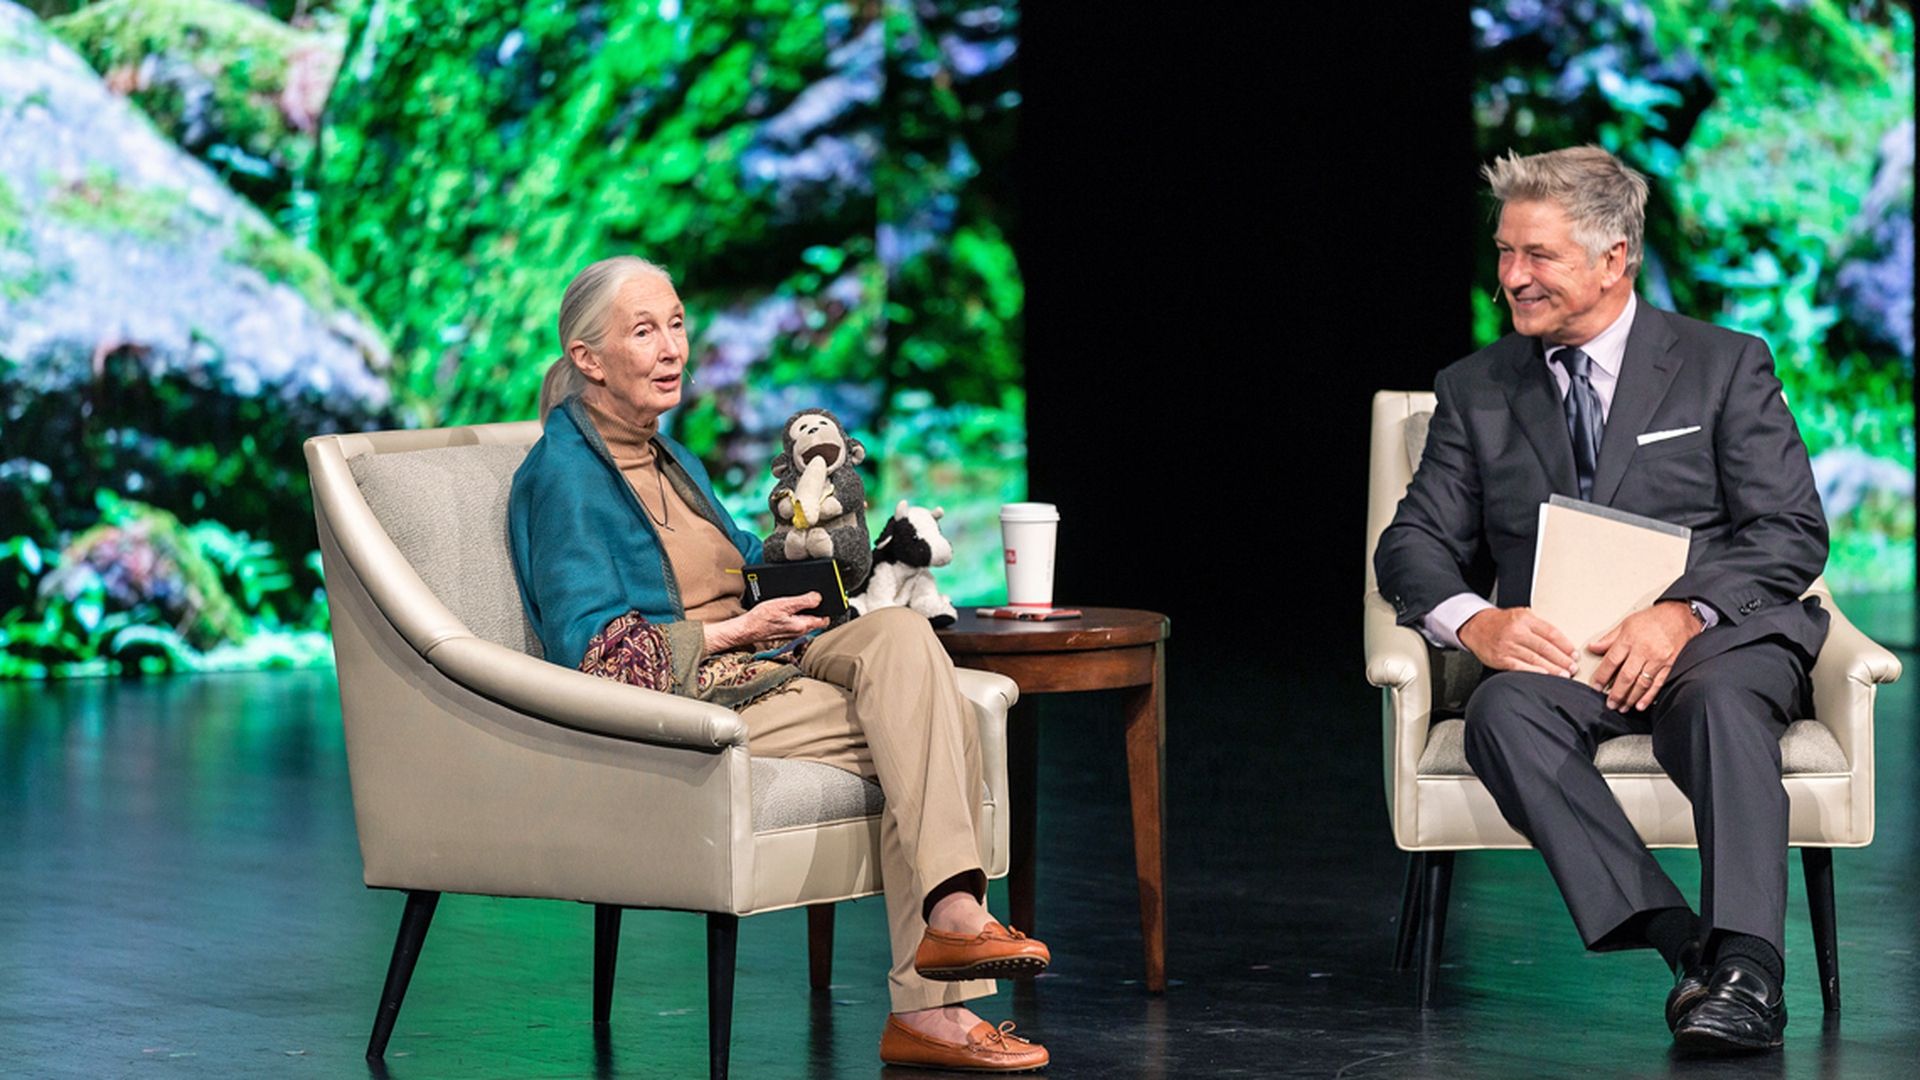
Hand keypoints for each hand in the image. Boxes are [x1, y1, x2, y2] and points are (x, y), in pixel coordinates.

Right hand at [704, 593, 827, 652]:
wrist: (746, 629)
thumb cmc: (761, 618)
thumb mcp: (784, 604)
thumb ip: (804, 601)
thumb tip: (819, 597)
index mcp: (803, 626)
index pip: (825, 619)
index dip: (828, 608)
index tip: (828, 600)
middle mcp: (800, 632)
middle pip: (816, 620)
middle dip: (817, 609)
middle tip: (813, 598)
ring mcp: (793, 634)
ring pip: (806, 621)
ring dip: (806, 612)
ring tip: (801, 602)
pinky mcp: (786, 632)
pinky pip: (797, 623)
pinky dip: (796, 615)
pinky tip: (789, 609)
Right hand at [1457, 606, 1577, 675]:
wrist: (1476, 626)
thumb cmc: (1501, 623)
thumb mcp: (1520, 615)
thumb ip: (1538, 626)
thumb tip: (1561, 643)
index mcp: (1525, 619)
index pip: (1551, 633)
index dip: (1565, 645)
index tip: (1573, 654)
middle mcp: (1516, 631)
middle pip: (1545, 647)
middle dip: (1562, 659)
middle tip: (1573, 668)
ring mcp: (1507, 645)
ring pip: (1534, 659)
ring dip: (1552, 668)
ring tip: (1564, 674)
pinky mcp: (1500, 658)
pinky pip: (1519, 666)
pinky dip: (1532, 672)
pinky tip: (1543, 675)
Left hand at [1587, 601, 1701, 711]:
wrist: (1680, 616)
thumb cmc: (1653, 619)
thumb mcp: (1626, 624)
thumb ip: (1609, 639)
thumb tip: (1593, 647)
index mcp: (1629, 639)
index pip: (1611, 661)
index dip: (1602, 676)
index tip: (1597, 686)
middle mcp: (1643, 650)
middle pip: (1626, 676)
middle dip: (1616, 693)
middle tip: (1610, 703)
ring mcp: (1658, 659)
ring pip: (1641, 683)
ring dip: (1630, 698)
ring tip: (1622, 707)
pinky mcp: (1669, 665)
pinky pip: (1657, 684)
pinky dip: (1648, 697)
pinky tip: (1640, 705)